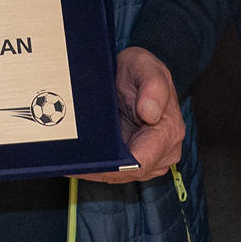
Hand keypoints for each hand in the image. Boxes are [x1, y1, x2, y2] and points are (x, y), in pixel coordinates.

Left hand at [80, 46, 183, 184]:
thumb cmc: (139, 69)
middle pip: (128, 173)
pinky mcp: (137, 161)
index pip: (143, 161)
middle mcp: (165, 150)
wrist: (133, 74)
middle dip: (101, 168)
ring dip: (96, 169)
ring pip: (119, 176)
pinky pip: (115, 172)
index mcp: (169, 130)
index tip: (92, 161)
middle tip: (72, 161)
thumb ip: (153, 86)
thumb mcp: (144, 65)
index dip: (115, 166)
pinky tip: (79, 161)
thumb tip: (150, 112)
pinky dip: (97, 167)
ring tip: (72, 160)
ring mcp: (151, 159)